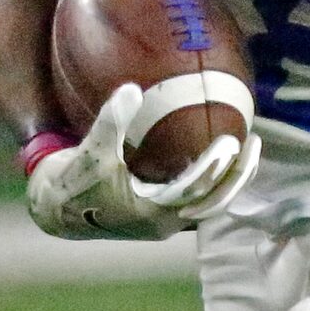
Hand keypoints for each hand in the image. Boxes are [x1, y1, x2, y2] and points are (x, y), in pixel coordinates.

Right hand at [26, 84, 260, 240]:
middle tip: (253, 141)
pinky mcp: (162, 215)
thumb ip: (112, 121)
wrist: (56, 210)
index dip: (216, 168)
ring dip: (230, 180)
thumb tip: (131, 88)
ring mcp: (165, 222)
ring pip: (209, 204)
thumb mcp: (90, 150)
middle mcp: (164, 222)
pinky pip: (197, 199)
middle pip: (214, 202)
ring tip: (248, 148)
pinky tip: (220, 155)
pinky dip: (212, 180)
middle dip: (237, 175)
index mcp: (151, 212)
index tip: (232, 141)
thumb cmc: (73, 182)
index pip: (195, 190)